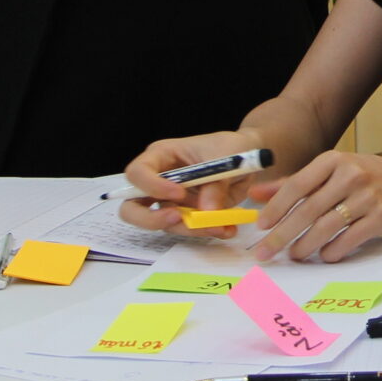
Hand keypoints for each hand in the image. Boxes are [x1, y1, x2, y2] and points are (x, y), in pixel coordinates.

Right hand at [118, 131, 266, 230]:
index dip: (152, 186)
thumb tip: (206, 211)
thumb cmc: (230, 148)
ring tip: (220, 224)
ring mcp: (171, 201)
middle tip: (176, 219)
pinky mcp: (187, 215)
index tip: (179, 192)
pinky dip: (207, 232)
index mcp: (161, 156)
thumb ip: (215, 185)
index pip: (137, 173)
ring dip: (191, 229)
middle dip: (150, 219)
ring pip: (165, 224)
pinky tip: (227, 228)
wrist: (248, 159)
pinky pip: (188, 230)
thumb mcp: (226, 159)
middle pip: (133, 207)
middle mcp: (159, 181)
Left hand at [245, 152, 381, 262]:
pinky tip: (323, 255)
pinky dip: (333, 251)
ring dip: (305, 245)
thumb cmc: (360, 177)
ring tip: (294, 254)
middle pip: (308, 210)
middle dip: (282, 234)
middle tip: (265, 252)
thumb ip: (292, 182)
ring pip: (327, 227)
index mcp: (333, 160)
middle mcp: (351, 175)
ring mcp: (368, 196)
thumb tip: (255, 194)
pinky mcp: (381, 217)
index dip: (276, 207)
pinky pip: (350, 239)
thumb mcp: (329, 170)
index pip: (297, 185)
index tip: (260, 226)